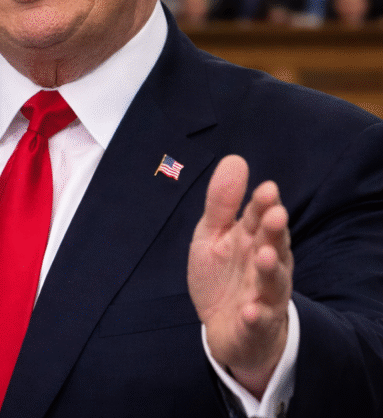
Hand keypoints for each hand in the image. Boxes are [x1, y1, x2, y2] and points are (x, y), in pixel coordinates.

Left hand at [188, 154, 292, 397]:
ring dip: (270, 270)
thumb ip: (222, 202)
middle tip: (274, 215)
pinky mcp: (255, 325)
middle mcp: (266, 265)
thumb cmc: (223, 275)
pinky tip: (250, 310)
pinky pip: (259, 321)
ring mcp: (263, 296)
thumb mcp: (213, 235)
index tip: (267, 189)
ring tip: (265, 257)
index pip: (261, 218)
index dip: (264, 205)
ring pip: (272, 283)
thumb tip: (235, 159)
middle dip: (275, 231)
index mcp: (254, 240)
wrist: (226, 329)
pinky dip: (256, 316)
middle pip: (274, 246)